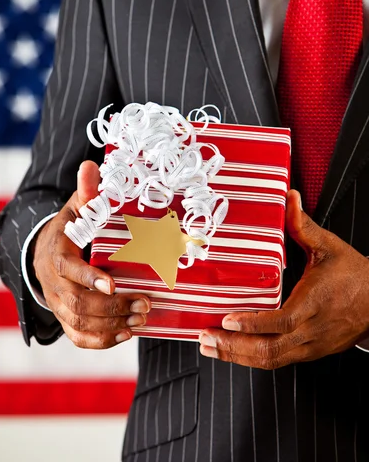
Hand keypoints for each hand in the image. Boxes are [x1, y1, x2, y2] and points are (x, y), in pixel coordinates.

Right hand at [32, 160, 150, 348]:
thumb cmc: (68, 228)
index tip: (113, 286)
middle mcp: (54, 283)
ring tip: (141, 318)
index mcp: (57, 253)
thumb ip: (86, 192)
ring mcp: (58, 303)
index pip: (68, 269)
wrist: (43, 253)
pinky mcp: (64, 318)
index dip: (89, 279)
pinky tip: (126, 334)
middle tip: (145, 303)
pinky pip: (78, 337)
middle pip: (77, 303)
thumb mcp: (75, 208)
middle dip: (112, 307)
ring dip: (112, 325)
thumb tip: (91, 165)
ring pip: (79, 323)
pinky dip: (102, 341)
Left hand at [199, 190, 368, 368]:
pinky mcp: (308, 352)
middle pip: (269, 350)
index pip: (281, 321)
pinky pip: (277, 361)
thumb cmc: (354, 275)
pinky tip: (232, 351)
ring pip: (271, 361)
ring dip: (237, 357)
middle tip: (205, 336)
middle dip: (233, 347)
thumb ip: (304, 225)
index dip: (252, 324)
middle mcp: (311, 330)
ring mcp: (310, 346)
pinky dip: (252, 358)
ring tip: (210, 347)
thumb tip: (289, 197)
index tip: (228, 319)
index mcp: (314, 303)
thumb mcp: (330, 246)